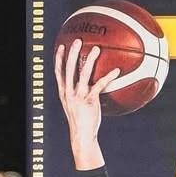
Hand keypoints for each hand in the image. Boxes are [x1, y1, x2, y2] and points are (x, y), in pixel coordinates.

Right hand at [54, 38, 119, 169]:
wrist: (82, 136)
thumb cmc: (82, 122)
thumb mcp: (76, 106)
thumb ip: (79, 94)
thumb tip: (90, 85)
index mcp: (64, 93)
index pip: (58, 73)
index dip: (59, 59)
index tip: (62, 47)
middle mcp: (69, 93)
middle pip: (68, 69)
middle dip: (72, 53)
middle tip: (77, 40)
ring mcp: (78, 97)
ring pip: (82, 74)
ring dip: (89, 60)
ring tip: (96, 49)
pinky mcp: (89, 101)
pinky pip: (99, 85)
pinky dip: (108, 77)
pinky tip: (116, 71)